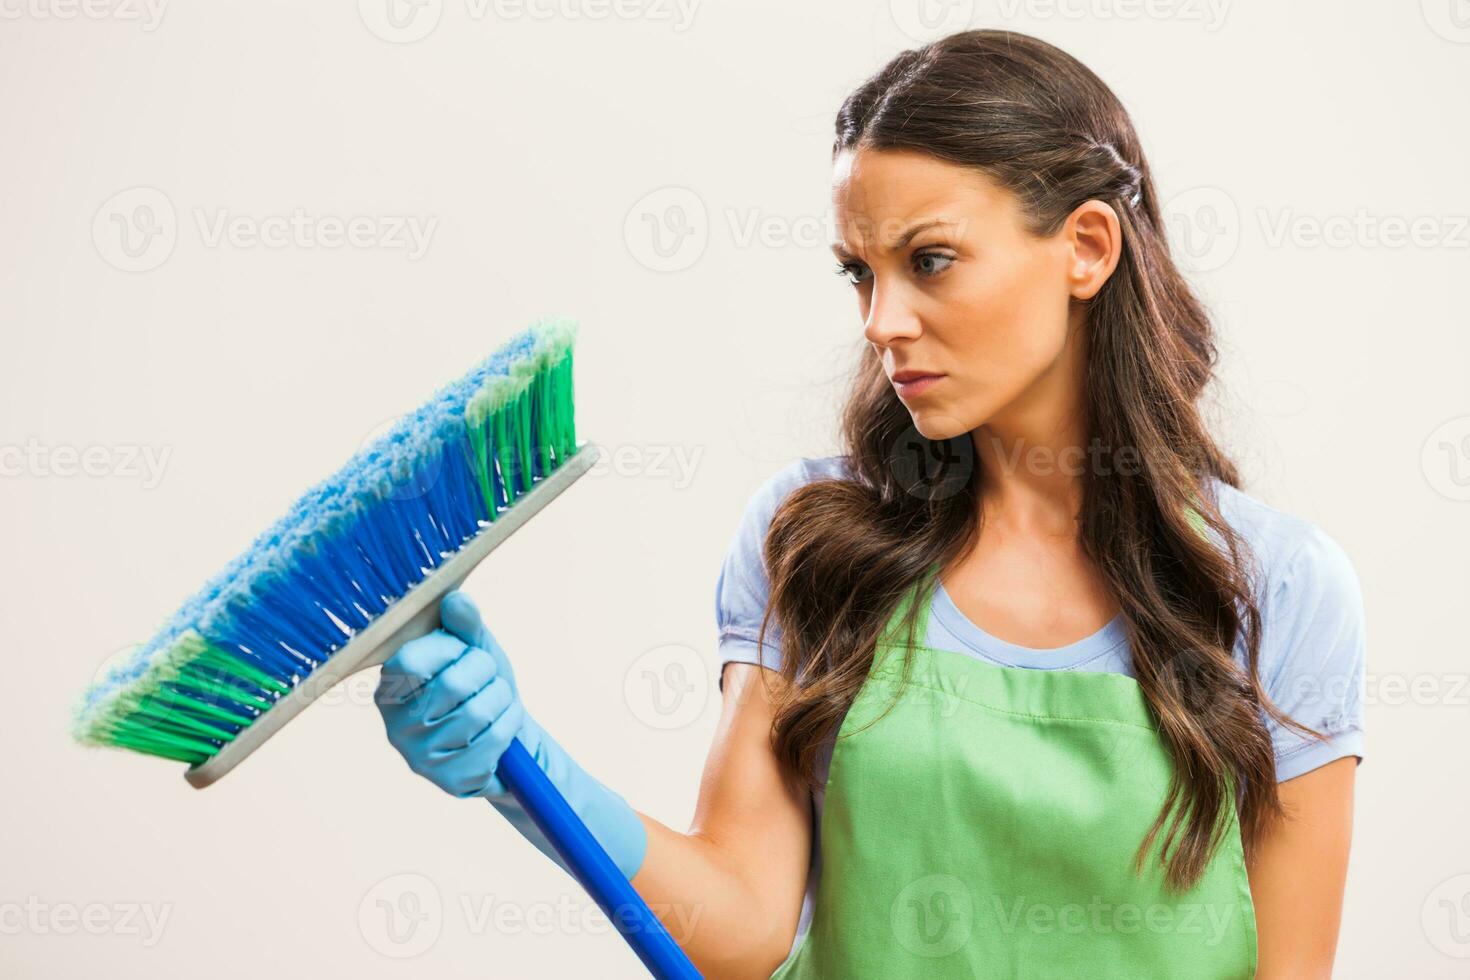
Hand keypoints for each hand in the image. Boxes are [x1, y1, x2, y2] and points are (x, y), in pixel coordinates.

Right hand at [373, 590, 647, 879]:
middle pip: (453, 685)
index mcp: (390, 687)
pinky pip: (492, 742)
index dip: (450, 649)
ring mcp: (420, 757)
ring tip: (498, 700)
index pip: (412, 660)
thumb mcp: (474, 648)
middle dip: (487, 672)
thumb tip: (456, 599)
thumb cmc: (482, 685)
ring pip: (478, 713)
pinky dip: (510, 726)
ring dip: (502, 699)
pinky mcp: (449, 780)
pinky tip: (503, 727)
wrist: (508, 735)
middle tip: (489, 677)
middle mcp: (395, 725)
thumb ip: (464, 625)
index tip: (464, 650)